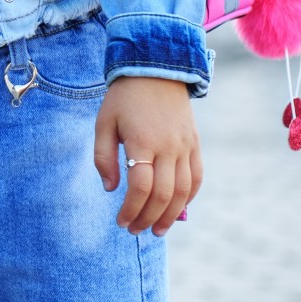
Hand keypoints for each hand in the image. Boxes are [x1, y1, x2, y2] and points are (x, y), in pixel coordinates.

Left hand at [94, 75, 201, 235]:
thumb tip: (111, 189)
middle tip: (135, 231)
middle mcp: (168, 147)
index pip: (140, 186)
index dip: (131, 209)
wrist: (156, 70)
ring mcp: (185, 147)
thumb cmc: (123, 99)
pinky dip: (188, 198)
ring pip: (183, 191)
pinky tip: (176, 210)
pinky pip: (197, 178)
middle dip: (148, 218)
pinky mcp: (195, 145)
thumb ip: (104, 156)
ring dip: (170, 215)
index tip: (121, 222)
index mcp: (142, 141)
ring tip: (156, 230)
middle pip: (163, 194)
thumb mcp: (104, 123)